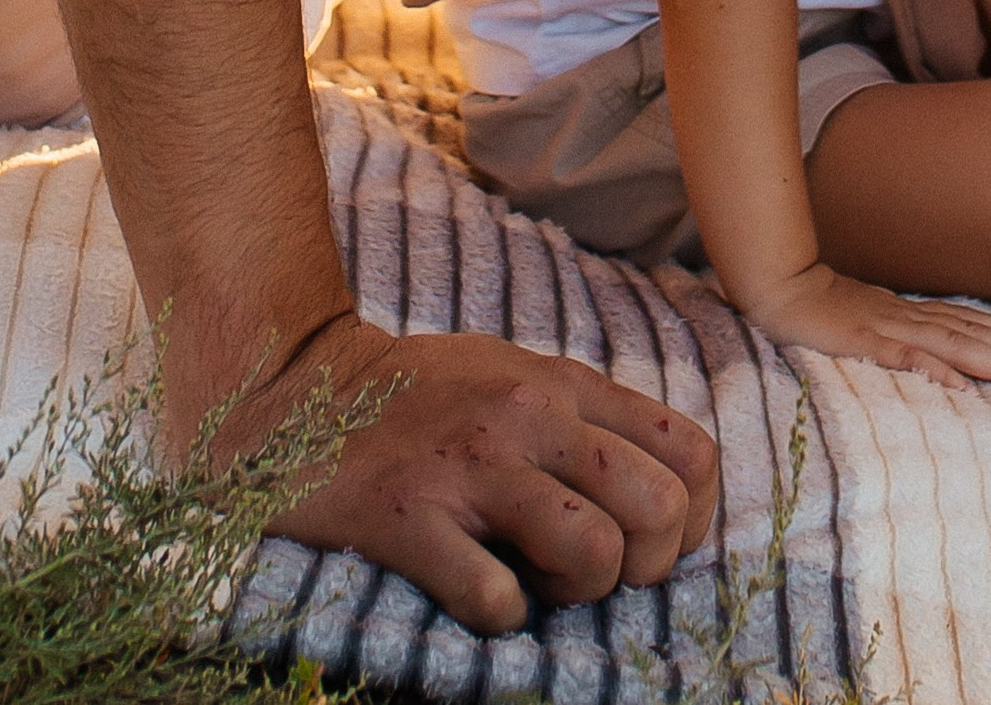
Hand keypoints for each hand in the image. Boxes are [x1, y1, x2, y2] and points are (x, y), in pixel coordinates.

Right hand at [211, 316, 719, 635]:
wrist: (297, 395)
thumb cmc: (418, 396)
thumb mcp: (512, 375)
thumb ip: (583, 418)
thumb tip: (662, 485)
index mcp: (561, 385)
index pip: (691, 451)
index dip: (693, 518)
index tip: (651, 541)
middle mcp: (528, 418)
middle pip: (660, 508)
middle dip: (645, 566)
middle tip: (594, 571)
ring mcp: (470, 469)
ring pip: (594, 553)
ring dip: (577, 593)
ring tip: (536, 577)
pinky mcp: (410, 519)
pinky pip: (496, 599)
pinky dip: (500, 615)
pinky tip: (478, 590)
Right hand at [738, 261, 990, 387]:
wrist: (784, 288)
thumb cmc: (826, 308)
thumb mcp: (873, 320)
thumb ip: (904, 334)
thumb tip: (940, 356)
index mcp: (911, 313)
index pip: (971, 325)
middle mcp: (908, 317)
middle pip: (971, 334)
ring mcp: (888, 328)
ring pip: (951, 344)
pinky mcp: (865, 342)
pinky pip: (906, 357)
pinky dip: (937, 370)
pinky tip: (961, 387)